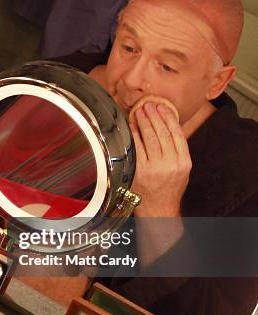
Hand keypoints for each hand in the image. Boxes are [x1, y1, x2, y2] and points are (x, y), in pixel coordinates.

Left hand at [131, 98, 191, 216]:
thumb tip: (167, 125)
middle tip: (148, 105)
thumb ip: (177, 149)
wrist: (159, 209)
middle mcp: (171, 164)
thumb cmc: (169, 187)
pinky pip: (137, 147)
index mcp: (184, 162)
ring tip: (139, 111)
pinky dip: (134, 134)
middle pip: (162, 133)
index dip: (168, 117)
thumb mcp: (181, 169)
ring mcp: (155, 167)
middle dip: (154, 116)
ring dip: (143, 121)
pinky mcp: (141, 171)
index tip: (162, 107)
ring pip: (150, 138)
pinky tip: (131, 126)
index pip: (177, 133)